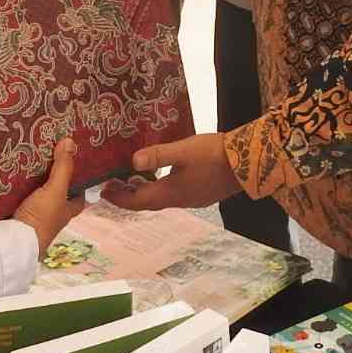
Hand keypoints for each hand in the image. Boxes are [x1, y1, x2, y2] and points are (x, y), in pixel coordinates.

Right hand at [13, 139, 85, 257]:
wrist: (13, 242)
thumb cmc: (41, 219)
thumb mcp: (55, 191)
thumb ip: (63, 169)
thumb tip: (71, 142)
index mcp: (65, 212)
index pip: (78, 199)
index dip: (79, 186)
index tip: (76, 169)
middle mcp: (51, 217)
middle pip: (56, 197)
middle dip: (52, 182)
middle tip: (46, 160)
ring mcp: (33, 219)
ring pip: (35, 198)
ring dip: (31, 186)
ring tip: (25, 163)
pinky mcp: (15, 218)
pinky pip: (17, 201)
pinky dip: (14, 192)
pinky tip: (8, 179)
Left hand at [100, 133, 240, 212]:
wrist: (248, 163)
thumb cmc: (214, 154)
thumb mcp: (183, 150)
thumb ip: (158, 156)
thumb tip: (133, 162)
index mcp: (171, 193)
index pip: (138, 201)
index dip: (119, 198)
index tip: (103, 192)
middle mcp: (179, 200)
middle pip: (147, 202)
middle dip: (128, 195)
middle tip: (111, 185)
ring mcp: (192, 198)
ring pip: (160, 199)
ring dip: (143, 191)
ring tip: (130, 179)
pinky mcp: (201, 193)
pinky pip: (172, 194)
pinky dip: (158, 188)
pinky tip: (159, 176)